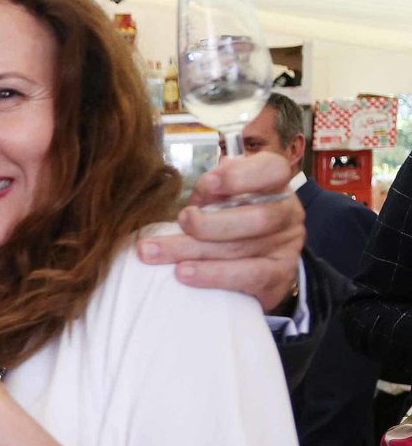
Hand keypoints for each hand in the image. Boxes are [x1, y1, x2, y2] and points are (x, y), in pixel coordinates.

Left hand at [137, 152, 304, 312]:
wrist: (257, 262)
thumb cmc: (230, 220)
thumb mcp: (219, 199)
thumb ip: (210, 194)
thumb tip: (195, 201)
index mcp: (274, 183)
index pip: (272, 169)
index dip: (240, 176)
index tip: (208, 183)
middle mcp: (287, 211)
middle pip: (257, 216)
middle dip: (209, 223)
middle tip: (180, 222)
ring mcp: (288, 245)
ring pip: (243, 248)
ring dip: (194, 251)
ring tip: (157, 253)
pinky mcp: (280, 275)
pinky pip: (249, 276)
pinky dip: (213, 275)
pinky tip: (184, 273)